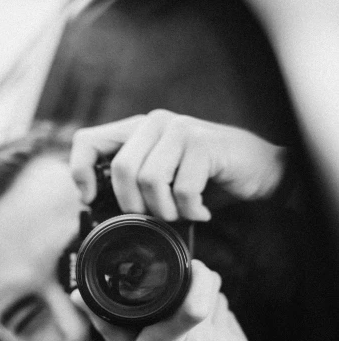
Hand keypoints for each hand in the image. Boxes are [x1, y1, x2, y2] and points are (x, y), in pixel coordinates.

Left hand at [71, 109, 285, 220]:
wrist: (259, 170)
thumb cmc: (206, 178)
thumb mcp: (162, 178)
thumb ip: (131, 183)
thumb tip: (92, 206)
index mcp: (136, 130)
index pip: (87, 140)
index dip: (81, 171)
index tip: (89, 198)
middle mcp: (154, 123)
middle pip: (121, 169)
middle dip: (134, 205)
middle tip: (156, 217)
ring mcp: (180, 129)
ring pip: (149, 180)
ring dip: (165, 210)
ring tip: (181, 214)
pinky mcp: (203, 144)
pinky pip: (182, 189)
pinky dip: (191, 211)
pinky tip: (201, 212)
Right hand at [72, 260, 251, 340]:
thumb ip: (107, 324)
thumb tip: (79, 296)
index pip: (191, 302)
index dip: (196, 273)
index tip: (189, 266)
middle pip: (208, 289)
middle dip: (194, 285)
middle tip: (180, 295)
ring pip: (221, 301)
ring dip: (206, 303)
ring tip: (189, 324)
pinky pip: (230, 320)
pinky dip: (217, 323)